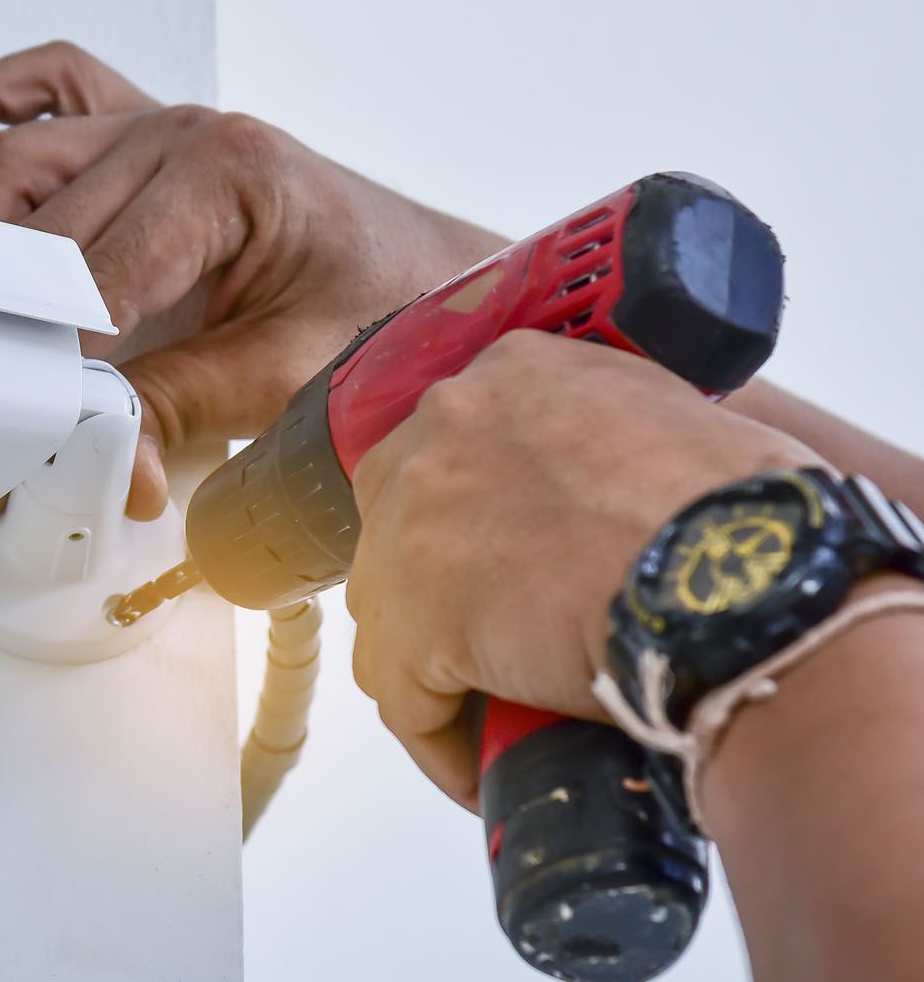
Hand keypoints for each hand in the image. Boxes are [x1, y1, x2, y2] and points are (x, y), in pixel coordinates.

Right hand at [0, 41, 506, 517]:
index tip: (27, 428)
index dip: (56, 364)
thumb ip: (181, 409)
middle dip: (15, 332)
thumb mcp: (288, 376)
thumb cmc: (382, 305)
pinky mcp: (143, 134)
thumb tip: (103, 457)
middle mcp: (180, 133)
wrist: (431, 276)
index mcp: (225, 171)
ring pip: (21, 166)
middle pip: (44, 228)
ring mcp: (155, 125)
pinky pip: (48, 92)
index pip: (97, 275)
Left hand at [345, 332, 820, 809]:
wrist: (753, 581)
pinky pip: (405, 699)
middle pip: (402, 524)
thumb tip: (600, 506)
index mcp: (511, 373)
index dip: (470, 518)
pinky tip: (478, 770)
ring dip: (434, 664)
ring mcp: (416, 522)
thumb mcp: (671, 419)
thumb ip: (606, 437)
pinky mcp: (417, 620)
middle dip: (435, 587)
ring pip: (390, 612)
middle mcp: (445, 427)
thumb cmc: (752, 511)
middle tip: (493, 639)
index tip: (501, 563)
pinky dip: (437, 740)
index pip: (452, 450)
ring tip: (491, 708)